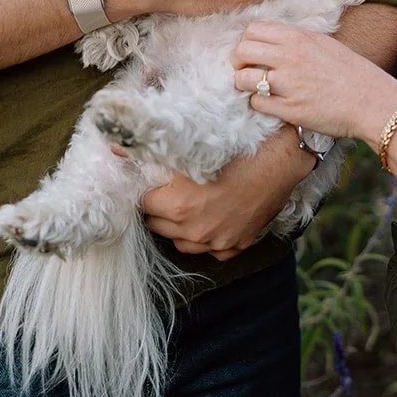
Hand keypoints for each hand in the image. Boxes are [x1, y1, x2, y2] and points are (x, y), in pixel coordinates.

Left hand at [140, 126, 313, 259]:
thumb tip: (113, 147)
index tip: (149, 179)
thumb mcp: (192, 146)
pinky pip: (209, 251)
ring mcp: (216, 242)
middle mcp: (194, 230)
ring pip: (179, 241)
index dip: (145, 188)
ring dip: (177, 226)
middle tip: (165, 190)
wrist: (282, 158)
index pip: (142, 203)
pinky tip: (209, 218)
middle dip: (157, 208)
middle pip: (157, 224)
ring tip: (185, 204)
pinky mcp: (235, 246)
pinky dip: (205, 238)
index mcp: (178, 204)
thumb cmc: (238, 146)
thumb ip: (151, 152)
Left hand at [231, 21, 396, 145]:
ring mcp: (288, 84)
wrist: (371, 100)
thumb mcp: (323, 43)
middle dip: (239, 62)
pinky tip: (271, 103)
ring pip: (244, 78)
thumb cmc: (351, 72)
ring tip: (256, 88)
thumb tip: (269, 40)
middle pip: (242, 51)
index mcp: (298, 37)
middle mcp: (290, 57)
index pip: (252, 30)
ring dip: (245, 84)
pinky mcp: (290, 109)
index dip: (247, 41)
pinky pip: (257, 103)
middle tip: (247, 70)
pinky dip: (259, 103)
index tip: (252, 51)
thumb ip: (295, 40)